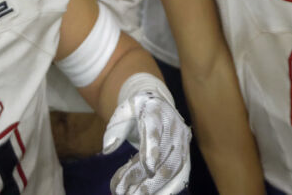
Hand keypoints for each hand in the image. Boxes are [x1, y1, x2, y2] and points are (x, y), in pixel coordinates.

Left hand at [102, 80, 190, 194]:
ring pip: (173, 167)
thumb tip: (107, 149)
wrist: (158, 104)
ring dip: (155, 186)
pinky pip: (180, 173)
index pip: (155, 131)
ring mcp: (182, 140)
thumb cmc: (136, 109)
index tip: (148, 169)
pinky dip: (168, 188)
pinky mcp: (184, 153)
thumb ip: (115, 129)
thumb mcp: (122, 112)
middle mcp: (173, 125)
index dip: (153, 150)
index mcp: (155, 110)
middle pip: (164, 155)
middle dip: (146, 177)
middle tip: (125, 192)